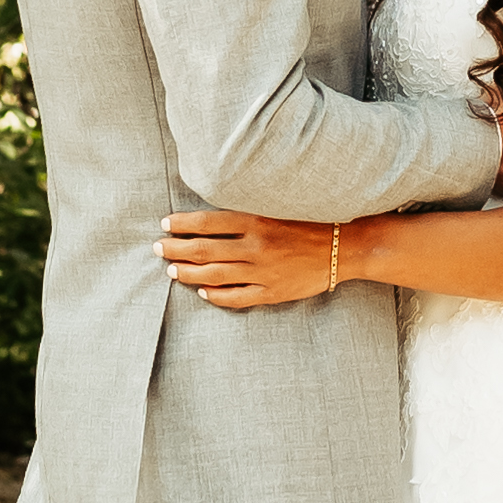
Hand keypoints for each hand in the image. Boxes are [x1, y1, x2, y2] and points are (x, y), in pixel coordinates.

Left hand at [161, 209, 338, 311]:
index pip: (207, 222)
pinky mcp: (272, 291)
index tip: (165, 224)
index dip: (181, 224)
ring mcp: (263, 271)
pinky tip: (203, 292)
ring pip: (214, 275)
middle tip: (157, 249)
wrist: (345, 245)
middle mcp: (256, 246)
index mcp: (256, 220)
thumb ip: (249, 210)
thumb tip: (213, 214)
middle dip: (176, 250)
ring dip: (188, 273)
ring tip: (172, 271)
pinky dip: (217, 296)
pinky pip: (237, 297)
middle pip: (204, 250)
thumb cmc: (313, 219)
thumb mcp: (280, 205)